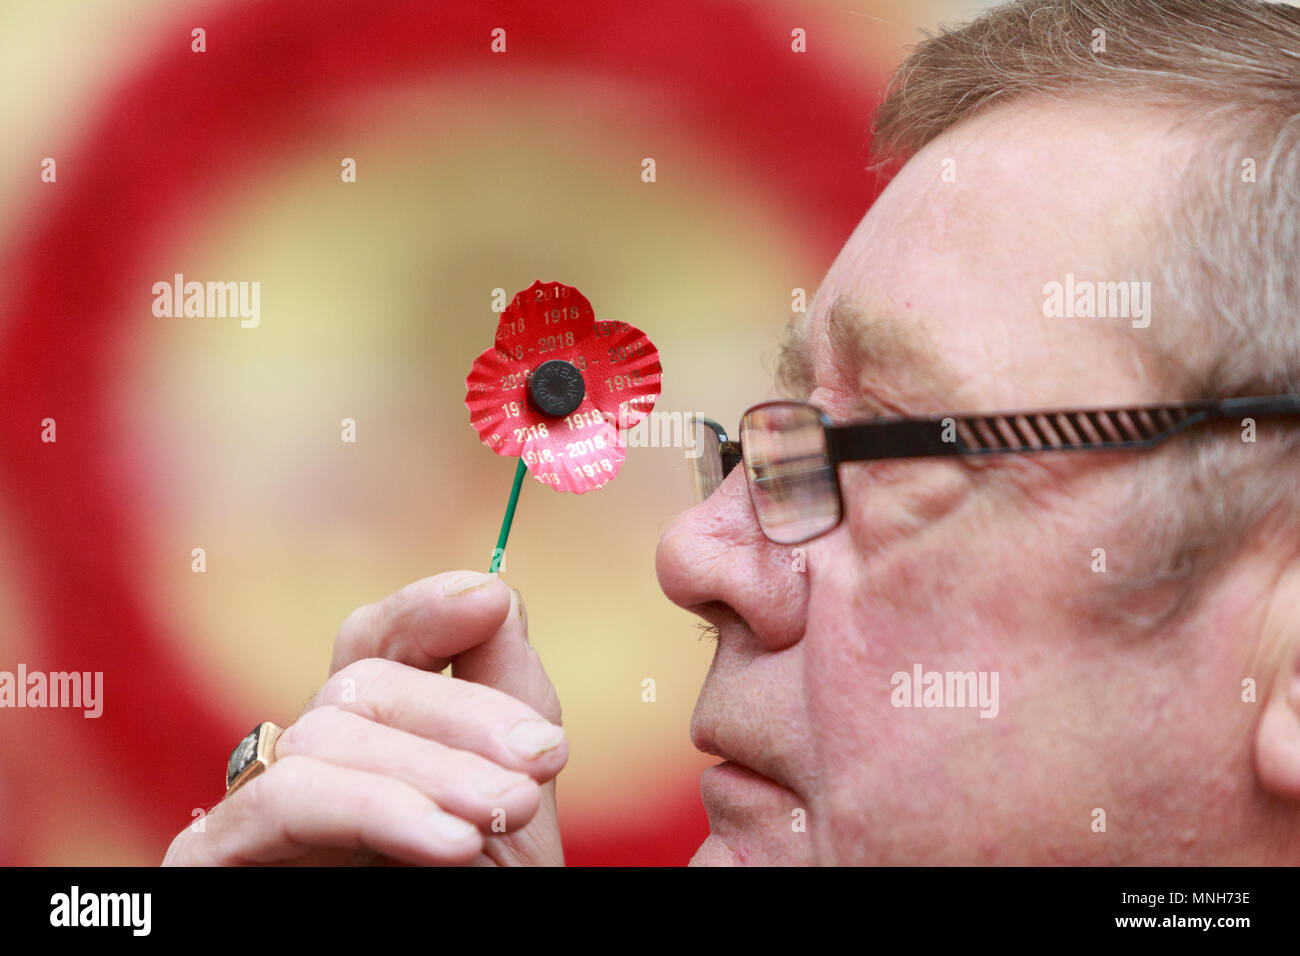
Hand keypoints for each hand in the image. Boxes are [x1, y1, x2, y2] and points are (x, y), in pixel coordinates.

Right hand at [162, 571, 565, 865]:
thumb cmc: (479, 898)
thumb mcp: (510, 796)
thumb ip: (505, 693)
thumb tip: (494, 591)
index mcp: (371, 737)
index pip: (372, 639)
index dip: (423, 607)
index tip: (488, 601)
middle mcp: (306, 760)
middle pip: (359, 677)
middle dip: (462, 713)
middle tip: (544, 766)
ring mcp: (256, 810)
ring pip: (326, 728)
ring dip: (432, 769)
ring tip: (507, 815)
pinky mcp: (213, 862)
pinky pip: (286, 798)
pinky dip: (376, 809)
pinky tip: (449, 846)